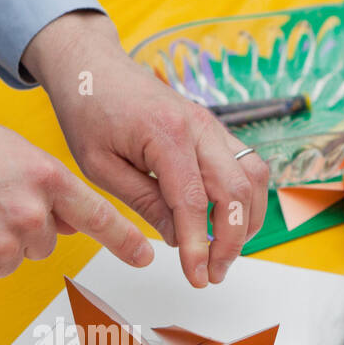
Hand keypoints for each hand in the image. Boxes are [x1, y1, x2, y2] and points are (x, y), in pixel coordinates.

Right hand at [0, 99, 152, 297]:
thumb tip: (62, 215)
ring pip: (10, 261)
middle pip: (43, 242)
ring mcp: (2, 252)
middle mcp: (29, 217)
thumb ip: (37, 178)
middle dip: (18, 228)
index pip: (97, 215)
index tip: (144, 254)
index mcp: (41, 178)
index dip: (124, 238)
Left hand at [24, 12, 269, 287]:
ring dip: (247, 220)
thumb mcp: (100, 166)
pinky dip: (245, 198)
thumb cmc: (89, 109)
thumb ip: (143, 202)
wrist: (92, 66)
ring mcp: (212, 125)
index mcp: (167, 135)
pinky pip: (247, 164)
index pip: (195, 203)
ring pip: (254, 176)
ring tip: (224, 252)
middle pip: (237, 192)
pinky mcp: (213, 129)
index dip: (200, 246)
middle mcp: (199, 127)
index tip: (197, 278)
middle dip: (231, 241)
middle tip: (212, 274)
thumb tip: (177, 239)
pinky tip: (227, 222)